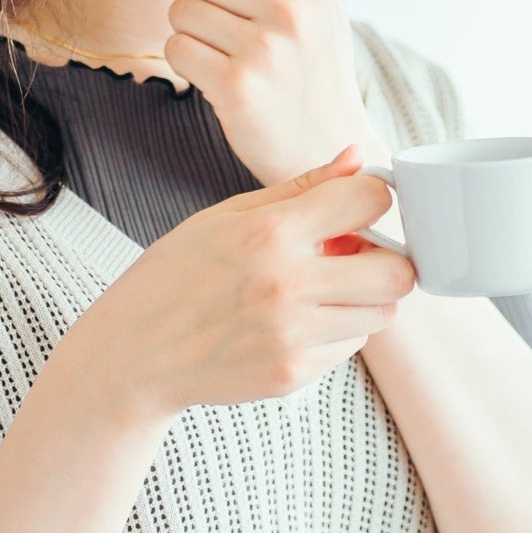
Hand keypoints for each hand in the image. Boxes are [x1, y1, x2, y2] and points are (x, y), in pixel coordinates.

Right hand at [63, 144, 418, 425]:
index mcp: (270, 233)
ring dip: (364, 299)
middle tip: (355, 257)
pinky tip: (296, 321)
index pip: (370, 201)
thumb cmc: (177, 275)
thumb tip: (356, 158)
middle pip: (397, 272)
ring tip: (320, 290)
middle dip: (385, 259)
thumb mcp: (228, 215)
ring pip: (382, 314)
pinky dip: (336, 331)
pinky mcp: (292, 374)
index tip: (357, 209)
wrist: (134, 354)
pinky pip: (349, 346)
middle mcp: (287, 285)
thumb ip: (302, 188)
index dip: (373, 200)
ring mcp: (292, 335)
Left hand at [163, 0, 385, 188]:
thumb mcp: (314, 4)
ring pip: (181, 10)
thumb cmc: (311, 69)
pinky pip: (176, 49)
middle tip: (223, 30)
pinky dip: (186, 64)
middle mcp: (293, 10)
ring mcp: (266, 49)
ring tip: (223, 56)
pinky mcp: (237, 87)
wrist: (328, 148)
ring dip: (190, 34)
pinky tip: (215, 79)